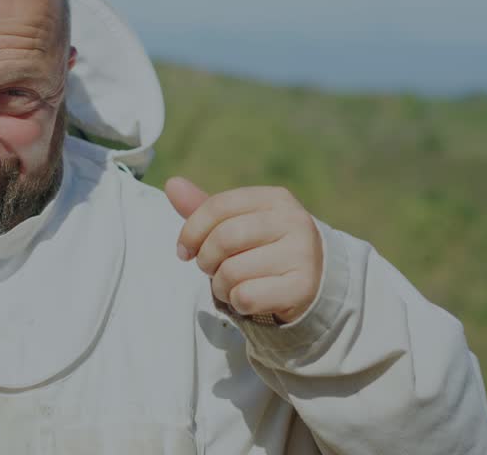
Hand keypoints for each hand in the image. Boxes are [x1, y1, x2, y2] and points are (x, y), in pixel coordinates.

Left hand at [167, 177, 323, 323]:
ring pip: (233, 271)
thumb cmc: (264, 248)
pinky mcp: (303, 287)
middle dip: (206, 259)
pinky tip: (247, 298)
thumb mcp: (238, 223)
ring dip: (220, 285)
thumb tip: (172, 184)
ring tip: (231, 284)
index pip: (218, 206)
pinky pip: (246, 296)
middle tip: (211, 268)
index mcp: (275, 199)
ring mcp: (302, 254)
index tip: (184, 251)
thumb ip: (204, 207)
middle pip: (224, 238)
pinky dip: (236, 302)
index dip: (191, 230)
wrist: (314, 281)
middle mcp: (293, 221)